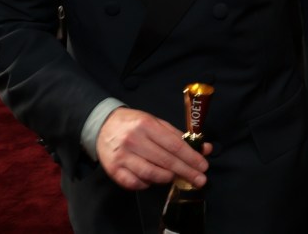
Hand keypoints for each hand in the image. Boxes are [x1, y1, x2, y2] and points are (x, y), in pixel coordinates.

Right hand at [95, 108, 210, 190]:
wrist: (103, 125)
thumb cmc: (135, 124)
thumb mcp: (156, 123)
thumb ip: (178, 136)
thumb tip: (204, 148)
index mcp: (147, 125)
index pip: (174, 145)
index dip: (191, 157)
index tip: (203, 166)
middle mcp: (134, 140)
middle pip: (165, 161)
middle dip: (186, 172)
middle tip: (200, 180)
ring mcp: (122, 156)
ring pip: (150, 174)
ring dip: (167, 178)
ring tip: (176, 178)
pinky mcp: (113, 169)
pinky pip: (134, 183)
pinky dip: (147, 184)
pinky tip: (154, 180)